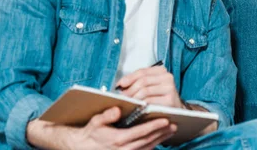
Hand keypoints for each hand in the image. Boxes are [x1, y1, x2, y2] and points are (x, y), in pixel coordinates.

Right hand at [26, 107, 175, 149]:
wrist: (82, 147)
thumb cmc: (90, 133)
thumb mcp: (95, 121)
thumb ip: (106, 116)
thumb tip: (117, 110)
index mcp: (118, 139)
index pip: (141, 132)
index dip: (155, 126)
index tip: (166, 120)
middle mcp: (124, 149)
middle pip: (148, 140)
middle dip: (162, 132)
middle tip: (174, 124)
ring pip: (148, 147)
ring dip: (160, 138)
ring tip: (171, 130)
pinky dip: (153, 145)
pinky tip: (159, 138)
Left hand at [117, 66, 182, 108]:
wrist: (176, 109)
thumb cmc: (160, 97)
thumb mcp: (151, 85)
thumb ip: (139, 82)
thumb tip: (121, 85)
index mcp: (162, 71)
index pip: (142, 72)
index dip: (129, 78)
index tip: (120, 85)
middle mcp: (168, 77)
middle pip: (143, 81)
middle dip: (130, 89)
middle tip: (122, 97)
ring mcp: (170, 88)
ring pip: (145, 91)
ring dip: (134, 98)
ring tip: (128, 102)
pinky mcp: (170, 100)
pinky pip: (150, 101)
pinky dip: (141, 105)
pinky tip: (137, 107)